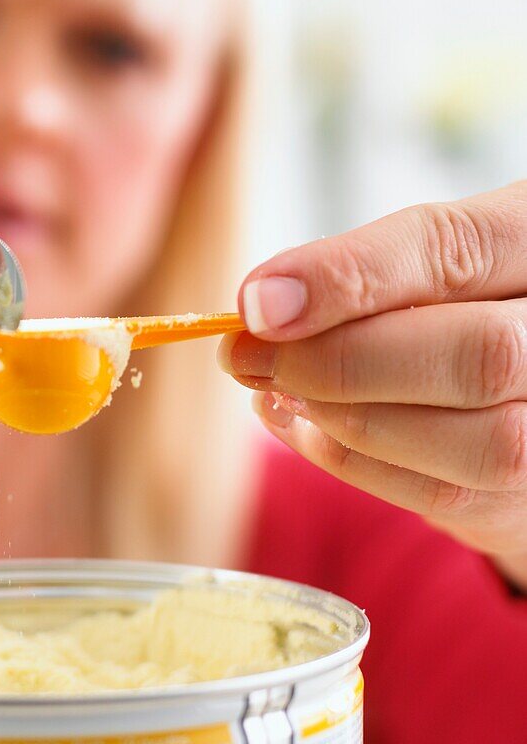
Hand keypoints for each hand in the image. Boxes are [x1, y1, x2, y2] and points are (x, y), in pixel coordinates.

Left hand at [218, 182, 526, 589]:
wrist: (523, 389)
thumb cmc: (462, 306)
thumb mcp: (430, 263)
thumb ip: (362, 275)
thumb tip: (260, 307)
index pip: (456, 249)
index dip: (348, 278)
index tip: (255, 302)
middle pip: (475, 355)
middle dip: (336, 361)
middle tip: (244, 355)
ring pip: (472, 441)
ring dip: (342, 418)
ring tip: (272, 389)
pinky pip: (444, 494)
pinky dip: (351, 460)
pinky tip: (300, 427)